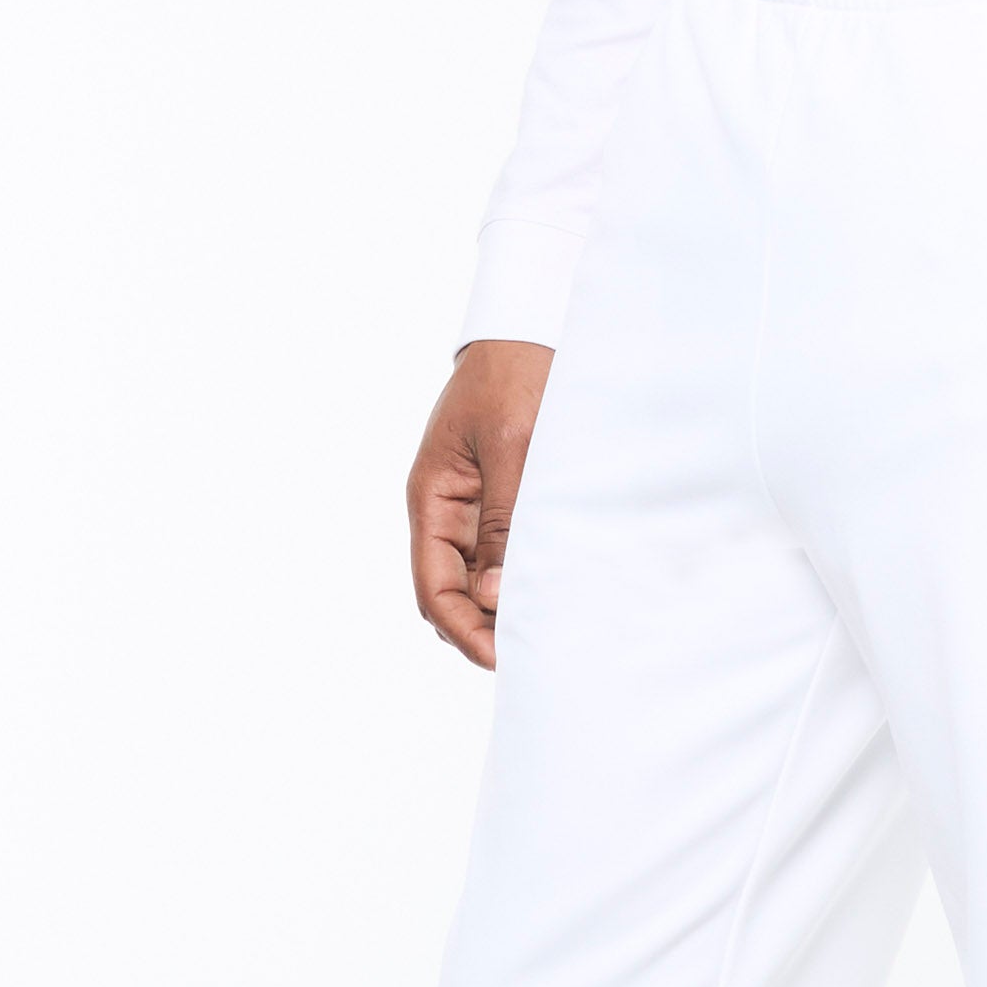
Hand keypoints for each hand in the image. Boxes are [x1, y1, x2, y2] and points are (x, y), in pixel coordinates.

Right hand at [407, 337, 554, 668]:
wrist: (533, 329)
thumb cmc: (515, 375)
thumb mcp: (511, 446)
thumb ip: (504, 520)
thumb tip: (494, 594)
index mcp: (432, 498)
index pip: (433, 588)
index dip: (462, 629)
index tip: (500, 657)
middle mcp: (446, 511)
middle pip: (452, 595)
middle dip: (483, 629)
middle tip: (532, 652)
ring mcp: (474, 508)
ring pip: (480, 580)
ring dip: (505, 607)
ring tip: (548, 627)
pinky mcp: (504, 500)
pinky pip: (506, 554)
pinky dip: (523, 578)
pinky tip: (554, 591)